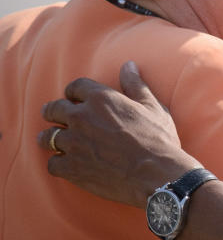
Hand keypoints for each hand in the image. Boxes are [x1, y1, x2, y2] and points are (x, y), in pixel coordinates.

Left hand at [38, 61, 198, 208]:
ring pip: (47, 137)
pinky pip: (51, 163)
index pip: (74, 87)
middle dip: (53, 112)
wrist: (155, 174)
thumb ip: (136, 85)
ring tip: (54, 141)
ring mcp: (73, 143)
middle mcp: (82, 117)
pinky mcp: (70, 168)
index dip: (73, 92)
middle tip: (55, 117)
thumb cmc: (157, 139)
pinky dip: (58, 163)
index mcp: (102, 99)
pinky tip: (66, 164)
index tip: (74, 98)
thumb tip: (128, 65)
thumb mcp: (152, 107)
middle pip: (53, 109)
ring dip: (50, 138)